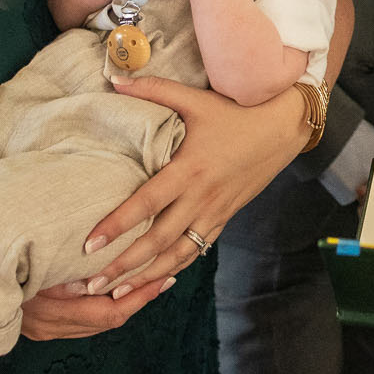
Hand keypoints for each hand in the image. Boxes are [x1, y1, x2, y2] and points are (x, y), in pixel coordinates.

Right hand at [23, 279, 171, 339]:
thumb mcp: (33, 264)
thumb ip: (63, 274)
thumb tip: (97, 273)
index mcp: (49, 313)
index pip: (106, 314)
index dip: (138, 298)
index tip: (162, 280)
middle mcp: (48, 327)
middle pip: (106, 321)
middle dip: (138, 299)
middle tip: (166, 278)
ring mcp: (43, 329)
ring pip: (95, 323)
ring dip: (123, 302)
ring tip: (150, 279)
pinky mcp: (39, 326)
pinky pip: (82, 321)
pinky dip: (103, 304)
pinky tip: (116, 288)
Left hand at [74, 76, 303, 292]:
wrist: (283, 128)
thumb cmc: (237, 111)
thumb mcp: (196, 99)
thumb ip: (154, 90)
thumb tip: (113, 79)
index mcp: (189, 169)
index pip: (146, 204)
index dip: (117, 225)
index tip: (90, 243)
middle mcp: (200, 197)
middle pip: (157, 241)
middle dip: (123, 265)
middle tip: (90, 285)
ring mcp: (214, 212)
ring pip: (177, 254)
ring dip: (146, 276)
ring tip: (116, 294)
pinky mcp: (224, 217)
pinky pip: (197, 249)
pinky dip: (175, 267)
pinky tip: (155, 280)